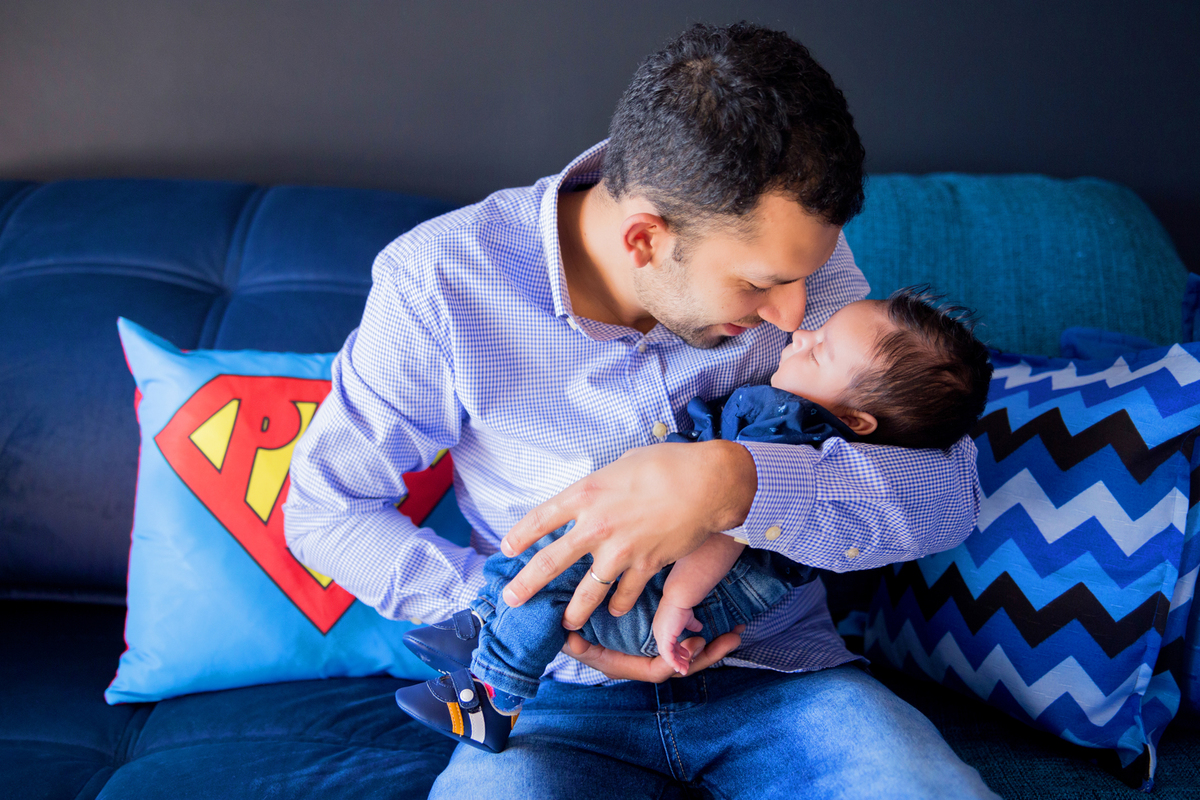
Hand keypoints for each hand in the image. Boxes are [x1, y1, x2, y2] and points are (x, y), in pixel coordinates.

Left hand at [499, 440, 756, 629]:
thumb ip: (601, 488)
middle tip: (511, 599)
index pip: (540, 519)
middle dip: (526, 585)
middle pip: (550, 562)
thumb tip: (593, 499)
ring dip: (573, 611)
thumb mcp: (621, 466)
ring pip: (587, 592)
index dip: (519, 536)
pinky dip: (619, 605)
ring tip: (565, 624)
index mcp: (585, 494)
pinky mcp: (645, 565)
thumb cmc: (667, 464)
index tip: (507, 550)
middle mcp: (595, 525)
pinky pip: (625, 594)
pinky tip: (615, 611)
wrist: (707, 483)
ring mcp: (619, 550)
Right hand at [562, 625, 744, 681]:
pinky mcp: (657, 630)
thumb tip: (572, 643)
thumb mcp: (569, 636)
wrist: (564, 618)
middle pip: (680, 664)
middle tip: (732, 637)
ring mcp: (651, 645)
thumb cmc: (568, 628)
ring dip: (712, 643)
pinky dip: (701, 627)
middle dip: (708, 654)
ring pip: (686, 651)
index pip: (657, 670)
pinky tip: (723, 617)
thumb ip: (573, 642)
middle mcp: (640, 658)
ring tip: (736, 630)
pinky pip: (682, 634)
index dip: (678, 660)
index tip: (696, 641)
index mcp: (624, 664)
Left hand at [652, 603, 703, 674]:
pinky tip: (680, 667)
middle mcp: (658, 632)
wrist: (679, 598)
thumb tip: (700, 628)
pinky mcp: (664, 639)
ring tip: (684, 670)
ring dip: (676, 663)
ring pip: (667, 655)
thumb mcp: (688, 618)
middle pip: (666, 651)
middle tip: (685, 666)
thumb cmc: (683, 605)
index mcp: (662, 627)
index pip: (668, 643)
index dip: (677, 650)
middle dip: (677, 659)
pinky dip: (673, 663)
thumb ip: (692, 624)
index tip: (686, 655)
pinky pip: (667, 656)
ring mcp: (660, 635)